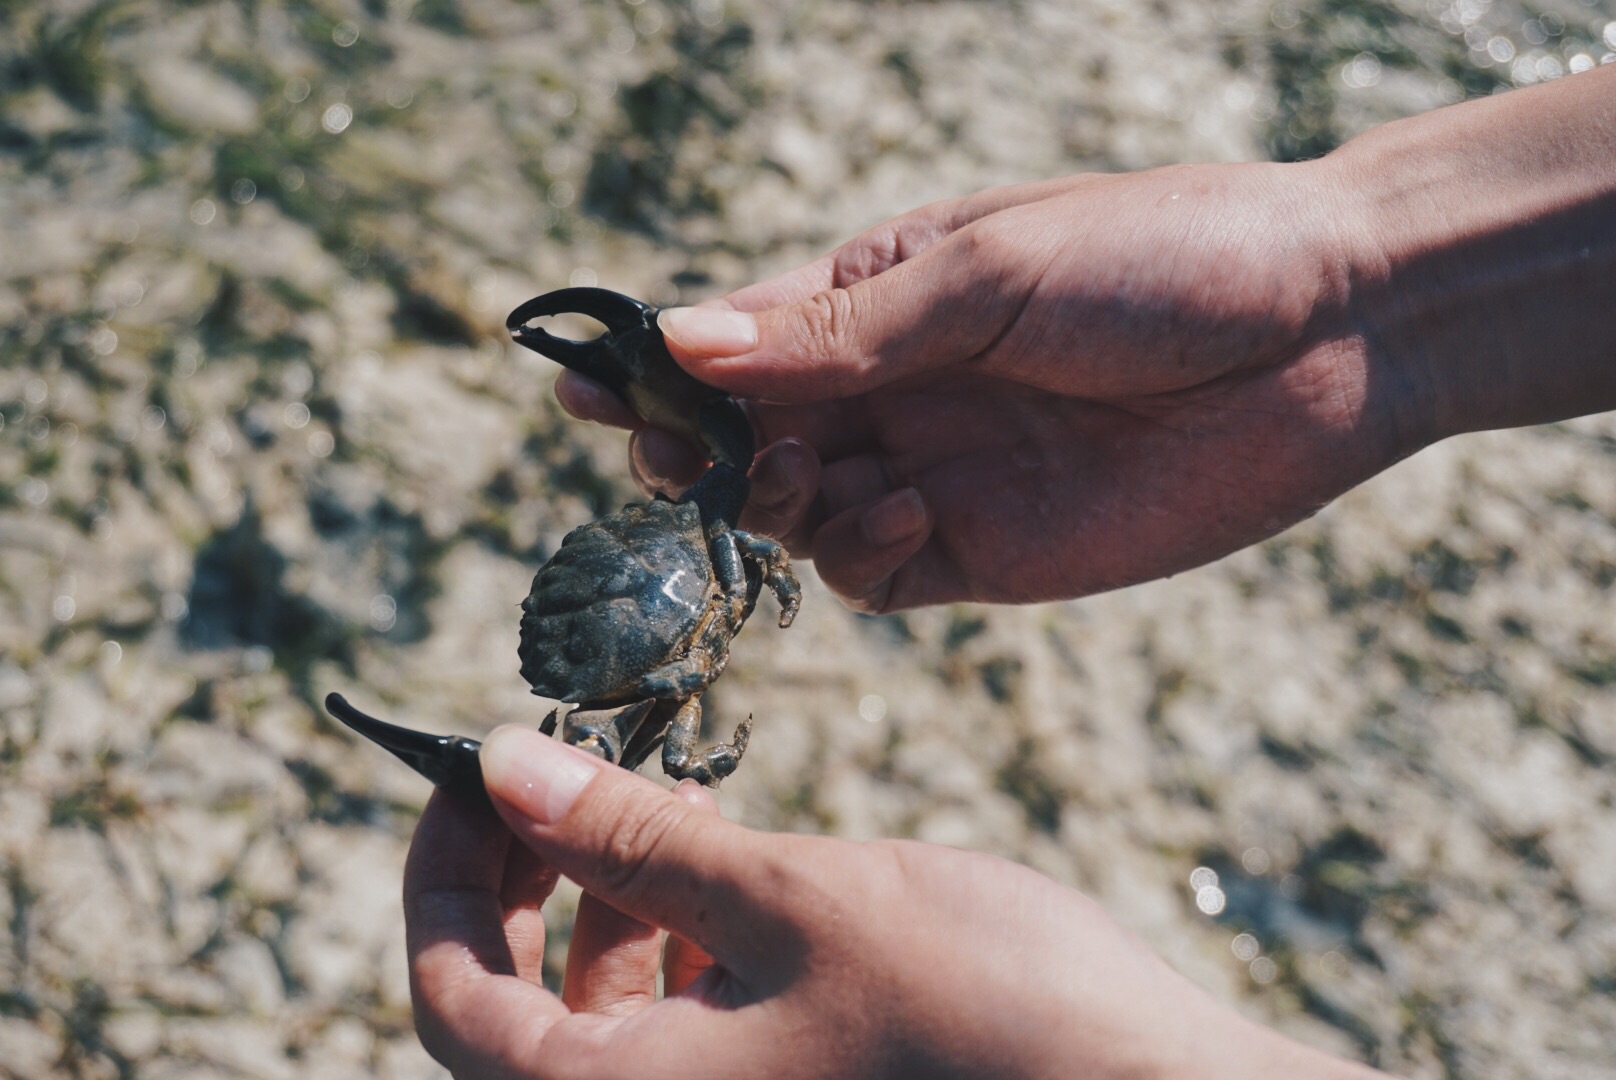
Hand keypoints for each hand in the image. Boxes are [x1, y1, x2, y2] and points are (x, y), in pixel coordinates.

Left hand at [405, 726, 1384, 1078]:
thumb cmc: (985, 1009)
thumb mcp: (792, 898)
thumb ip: (634, 839)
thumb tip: (500, 764)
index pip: (449, 998)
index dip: (439, 874)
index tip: (471, 772)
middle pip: (514, 1016)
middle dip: (527, 882)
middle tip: (565, 776)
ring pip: (602, 1029)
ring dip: (611, 909)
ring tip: (674, 809)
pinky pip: (682, 1043)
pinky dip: (680, 952)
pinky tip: (736, 876)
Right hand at [561, 164, 1402, 611]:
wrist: (1332, 334)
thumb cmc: (1165, 259)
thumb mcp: (990, 276)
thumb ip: (840, 330)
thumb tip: (686, 342)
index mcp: (884, 293)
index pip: (738, 338)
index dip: (655, 367)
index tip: (581, 388)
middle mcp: (895, 388)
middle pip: (745, 436)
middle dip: (701, 451)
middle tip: (688, 456)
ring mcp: (936, 471)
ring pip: (796, 515)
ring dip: (779, 504)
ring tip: (816, 476)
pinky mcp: (985, 551)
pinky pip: (875, 571)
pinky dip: (862, 552)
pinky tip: (917, 512)